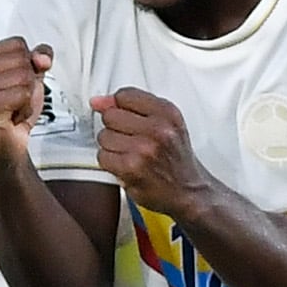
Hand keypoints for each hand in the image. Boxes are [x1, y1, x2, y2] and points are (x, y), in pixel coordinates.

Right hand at [0, 37, 51, 160]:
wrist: (7, 143)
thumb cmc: (13, 110)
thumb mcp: (31, 75)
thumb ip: (40, 57)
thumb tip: (42, 57)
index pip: (17, 43)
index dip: (26, 65)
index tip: (12, 83)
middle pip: (22, 60)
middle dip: (27, 82)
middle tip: (12, 99)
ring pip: (24, 77)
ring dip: (26, 98)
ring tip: (11, 107)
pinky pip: (22, 94)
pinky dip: (24, 109)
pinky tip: (11, 116)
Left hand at [93, 86, 208, 212]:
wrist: (189, 191)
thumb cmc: (175, 158)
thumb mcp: (165, 124)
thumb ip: (132, 107)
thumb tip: (97, 101)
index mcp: (167, 112)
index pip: (125, 95)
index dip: (121, 108)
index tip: (127, 118)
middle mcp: (158, 129)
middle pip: (111, 115)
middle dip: (115, 128)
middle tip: (131, 140)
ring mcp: (144, 149)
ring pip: (104, 136)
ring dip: (112, 147)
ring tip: (130, 154)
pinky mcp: (132, 168)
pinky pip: (103, 156)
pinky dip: (111, 163)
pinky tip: (125, 165)